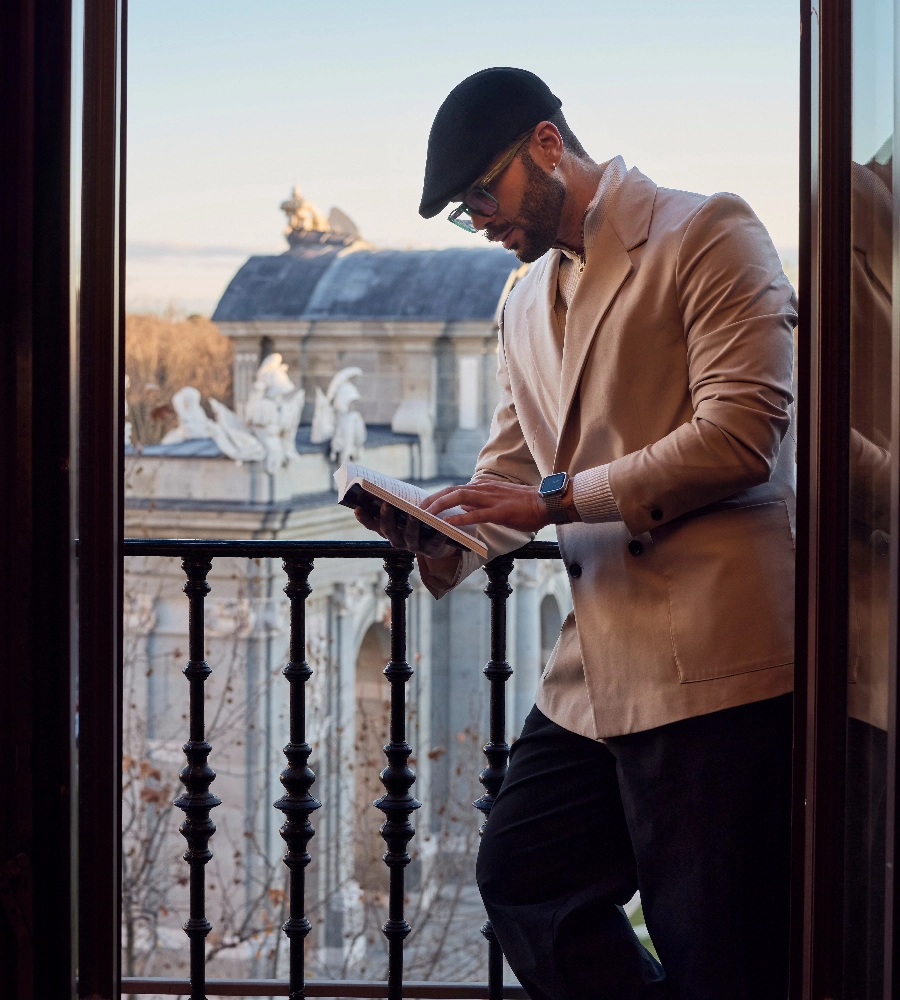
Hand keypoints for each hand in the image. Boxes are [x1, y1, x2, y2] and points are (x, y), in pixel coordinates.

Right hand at [354, 502, 457, 558]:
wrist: (440, 542)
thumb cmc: (419, 522)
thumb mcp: (406, 512)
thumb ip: (397, 504)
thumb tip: (384, 487)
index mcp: (390, 531)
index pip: (373, 526)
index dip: (364, 519)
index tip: (357, 508)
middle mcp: (399, 540)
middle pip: (389, 531)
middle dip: (387, 518)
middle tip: (386, 504)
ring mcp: (415, 546)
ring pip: (410, 536)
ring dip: (410, 525)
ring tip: (413, 514)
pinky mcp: (432, 549)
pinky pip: (434, 543)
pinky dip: (437, 535)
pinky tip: (439, 526)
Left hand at [422, 480, 549, 532]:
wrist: (547, 502)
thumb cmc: (525, 504)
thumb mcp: (498, 501)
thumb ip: (480, 504)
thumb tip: (462, 509)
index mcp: (483, 488)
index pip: (454, 489)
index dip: (436, 495)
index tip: (422, 504)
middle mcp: (484, 490)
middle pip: (451, 491)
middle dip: (431, 499)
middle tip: (416, 509)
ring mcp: (492, 499)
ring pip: (459, 498)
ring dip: (440, 506)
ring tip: (425, 515)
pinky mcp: (500, 512)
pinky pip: (476, 514)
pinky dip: (460, 519)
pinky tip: (448, 524)